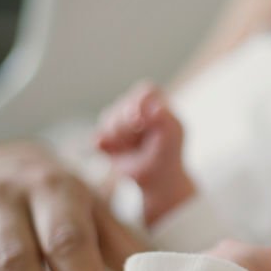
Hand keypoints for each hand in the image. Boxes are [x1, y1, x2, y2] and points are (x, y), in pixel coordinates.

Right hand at [95, 81, 193, 225]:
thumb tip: (156, 107)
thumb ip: (164, 118)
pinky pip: (97, 137)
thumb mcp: (173, 135)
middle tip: (140, 138)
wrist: (157, 179)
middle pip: (123, 106)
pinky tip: (114, 153)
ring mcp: (116, 121)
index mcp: (154, 102)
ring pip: (108, 120)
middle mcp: (133, 107)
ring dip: (119, 136)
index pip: (145, 92)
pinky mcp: (103, 137)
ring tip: (132, 148)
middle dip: (130, 124)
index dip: (140, 104)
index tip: (140, 121)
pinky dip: (105, 145)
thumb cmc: (168, 153)